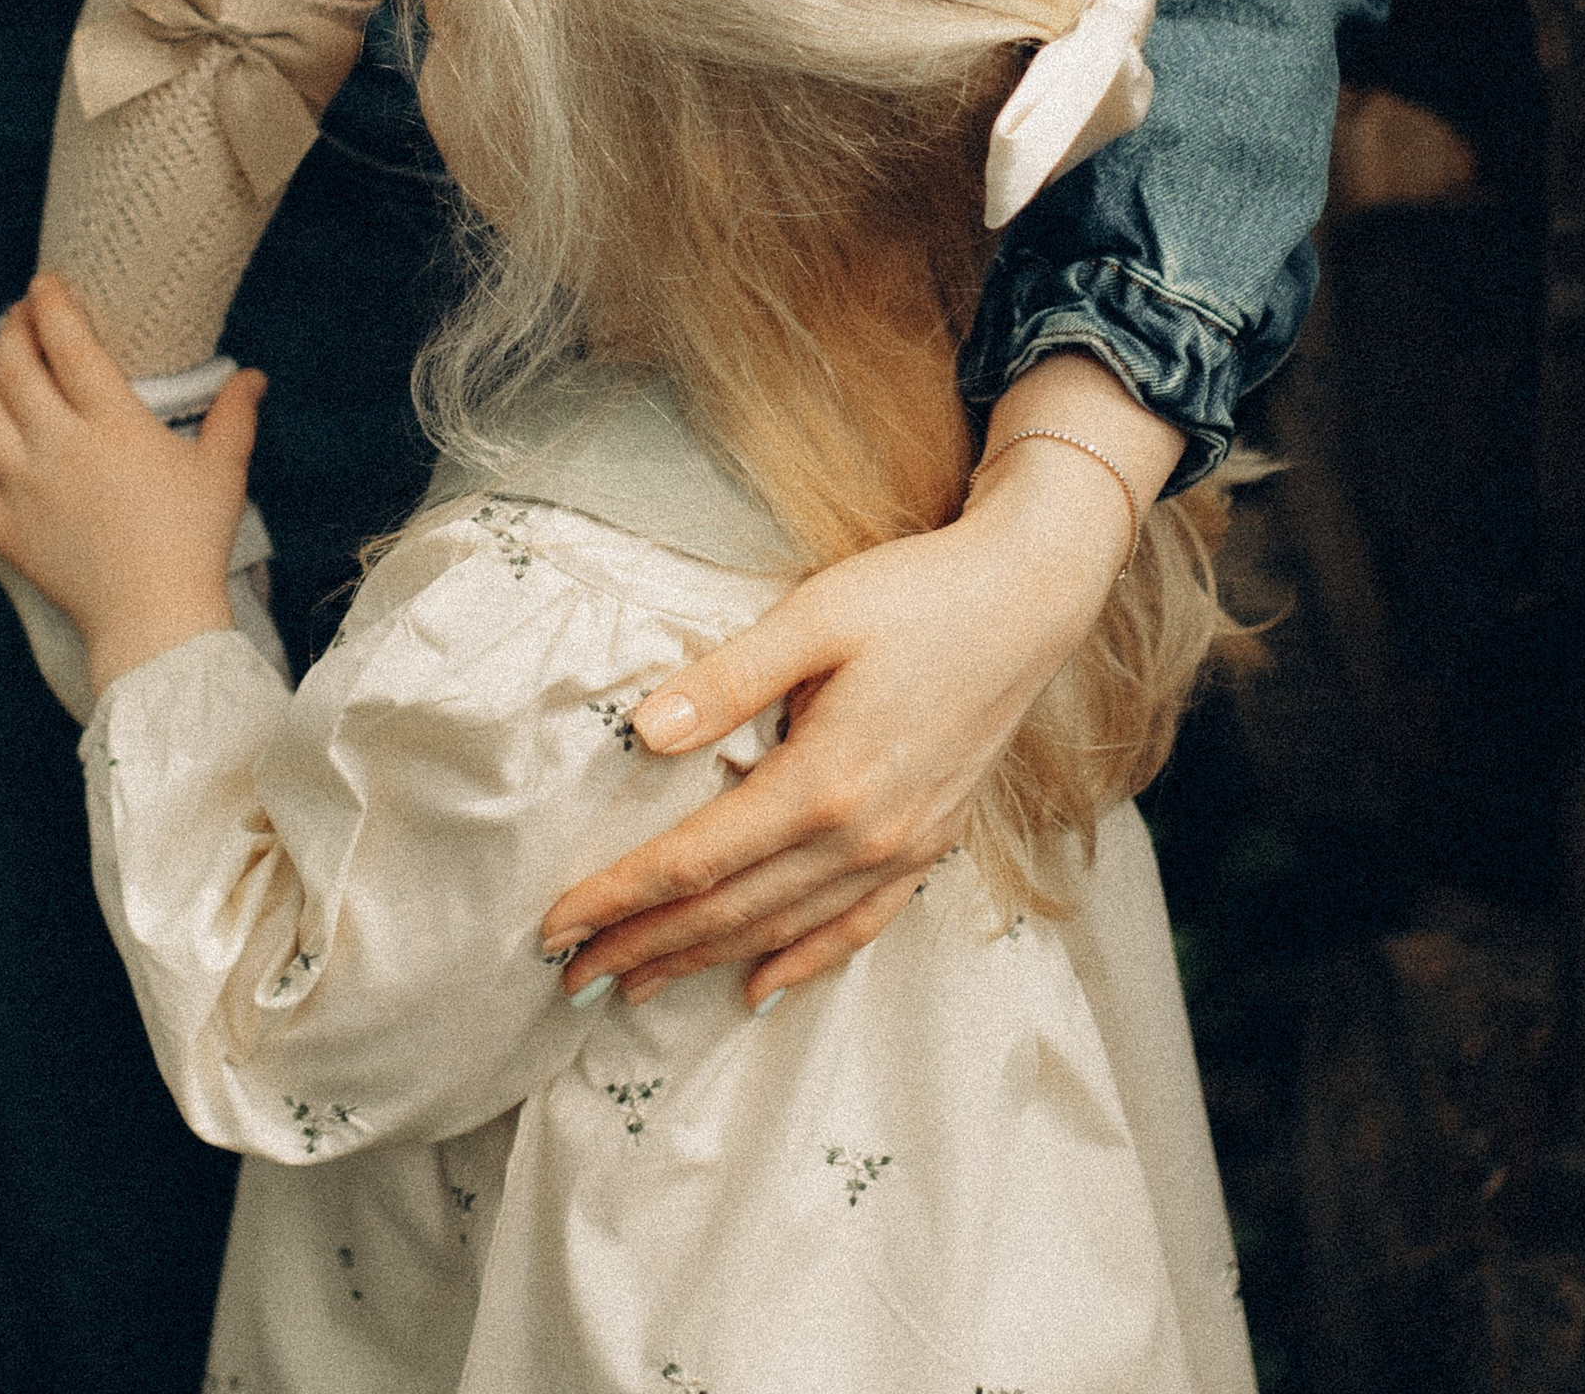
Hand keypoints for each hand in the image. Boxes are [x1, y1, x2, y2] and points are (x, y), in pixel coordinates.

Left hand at [0, 274, 265, 695]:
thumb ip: (235, 416)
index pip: (67, 342)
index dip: (51, 304)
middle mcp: (60, 447)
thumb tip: (253, 376)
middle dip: (13, 330)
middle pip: (14, 367)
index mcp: (112, 423)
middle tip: (22, 317)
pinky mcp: (6, 529)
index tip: (45, 283)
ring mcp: (25, 488)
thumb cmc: (194, 543)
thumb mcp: (223, 472)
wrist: (155, 622)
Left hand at [539, 357, 1181, 1006]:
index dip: (622, 896)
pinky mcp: (928, 847)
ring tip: (637, 986)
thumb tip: (643, 733)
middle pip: (731, 910)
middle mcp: (864, 835)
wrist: (1026, 601)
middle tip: (573, 975)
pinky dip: (804, 963)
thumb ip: (728, 680)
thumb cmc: (914, 597)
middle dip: (645, 945)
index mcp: (825, 780)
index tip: (558, 924)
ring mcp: (902, 850)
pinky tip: (760, 986)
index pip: (697, 859)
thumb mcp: (812, 618)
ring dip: (705, 962)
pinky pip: (857, 927)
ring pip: (784, 929)